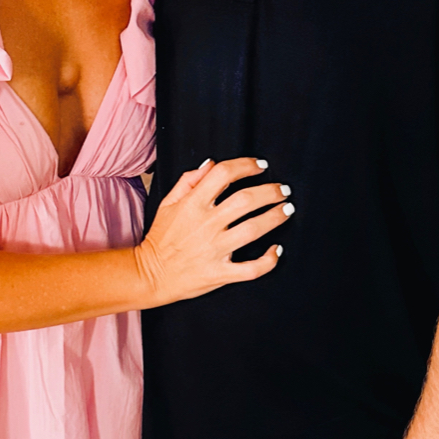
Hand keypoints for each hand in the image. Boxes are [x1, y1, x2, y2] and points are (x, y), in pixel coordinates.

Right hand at [136, 157, 291, 306]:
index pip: (224, 174)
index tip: (260, 166)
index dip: (246, 165)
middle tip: (282, 190)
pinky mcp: (221, 273)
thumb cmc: (161, 238)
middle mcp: (206, 225)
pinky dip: (269, 260)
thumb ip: (189, 180)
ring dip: (275, 217)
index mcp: (193, 204)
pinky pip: (252, 268)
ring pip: (253, 229)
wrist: (151, 275)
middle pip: (246, 200)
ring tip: (287, 209)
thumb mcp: (168, 203)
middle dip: (270, 191)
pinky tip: (277, 249)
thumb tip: (211, 164)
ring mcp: (215, 250)